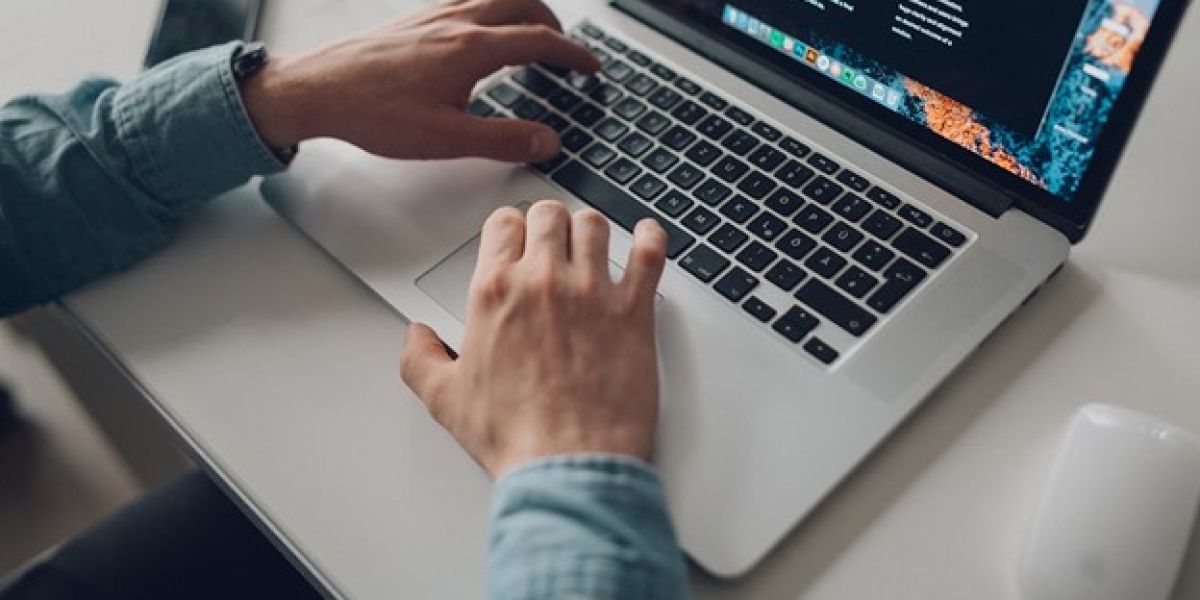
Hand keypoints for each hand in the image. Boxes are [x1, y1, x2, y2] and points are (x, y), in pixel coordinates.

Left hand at [240, 0, 599, 162]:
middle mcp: (456, 22)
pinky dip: (491, 10)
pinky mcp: (415, 20)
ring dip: (523, 10)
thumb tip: (546, 140)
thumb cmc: (372, 112)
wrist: (316, 90)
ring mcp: (434, 16)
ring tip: (532, 35)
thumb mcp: (446, 139)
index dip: (573, 55)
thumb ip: (503, 140)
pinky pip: (467, 0)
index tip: (590, 68)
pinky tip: (481, 34)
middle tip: (565, 50)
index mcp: (471, 49)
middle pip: (522, 4)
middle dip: (553, 24)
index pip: (539, 41)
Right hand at [399, 202, 667, 477]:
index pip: (503, 224)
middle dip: (549, 223)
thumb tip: (416, 337)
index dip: (510, 228)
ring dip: (590, 230)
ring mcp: (592, 292)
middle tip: (552, 240)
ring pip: (594, 225)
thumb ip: (421, 358)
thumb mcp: (446, 399)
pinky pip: (649, 253)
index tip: (515, 238)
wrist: (568, 464)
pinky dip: (650, 238)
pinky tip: (645, 237)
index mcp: (496, 292)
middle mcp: (544, 281)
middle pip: (549, 215)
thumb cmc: (515, 436)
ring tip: (591, 243)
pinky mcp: (634, 310)